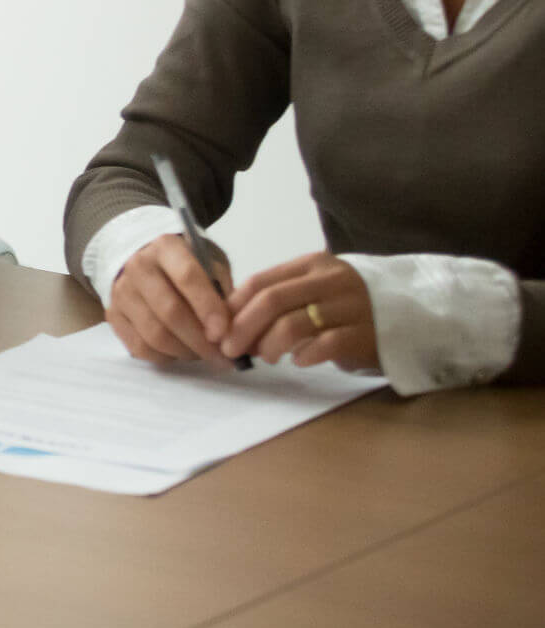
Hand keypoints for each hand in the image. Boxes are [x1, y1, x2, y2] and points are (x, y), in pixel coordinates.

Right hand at [107, 232, 238, 366]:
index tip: (224, 333)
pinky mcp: (113, 315)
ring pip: (154, 334)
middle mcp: (138, 266)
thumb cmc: (185, 265)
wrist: (141, 259)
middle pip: (170, 311)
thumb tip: (233, 329)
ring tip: (204, 355)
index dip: (208, 308)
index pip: (188, 277)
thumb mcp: (209, 262)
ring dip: (185, 352)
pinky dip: (165, 357)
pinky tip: (180, 352)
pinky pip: (140, 347)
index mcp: (166, 247)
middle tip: (223, 357)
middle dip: (201, 340)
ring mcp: (121, 292)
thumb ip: (222, 290)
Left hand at [223, 252, 380, 371]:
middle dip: (243, 327)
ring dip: (269, 345)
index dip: (234, 306)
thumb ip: (280, 298)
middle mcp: (331, 281)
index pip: (261, 281)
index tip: (218, 327)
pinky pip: (325, 344)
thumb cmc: (348, 307)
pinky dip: (304, 355)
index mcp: (312, 265)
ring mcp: (351, 306)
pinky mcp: (366, 334)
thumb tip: (231, 321)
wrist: (410, 316)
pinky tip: (298, 361)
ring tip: (265, 357)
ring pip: (294, 324)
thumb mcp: (314, 290)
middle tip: (230, 349)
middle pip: (272, 301)